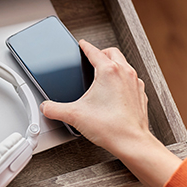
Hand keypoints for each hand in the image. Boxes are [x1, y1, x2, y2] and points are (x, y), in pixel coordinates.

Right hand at [40, 40, 180, 186]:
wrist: (131, 142)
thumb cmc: (110, 128)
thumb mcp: (74, 115)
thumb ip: (54, 109)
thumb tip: (45, 107)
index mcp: (108, 72)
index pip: (94, 51)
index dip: (85, 46)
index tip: (82, 44)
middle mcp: (124, 73)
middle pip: (112, 52)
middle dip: (101, 53)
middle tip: (92, 57)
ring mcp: (135, 83)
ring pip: (124, 64)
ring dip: (114, 64)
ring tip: (103, 73)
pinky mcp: (140, 95)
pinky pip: (132, 80)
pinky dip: (123, 80)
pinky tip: (115, 91)